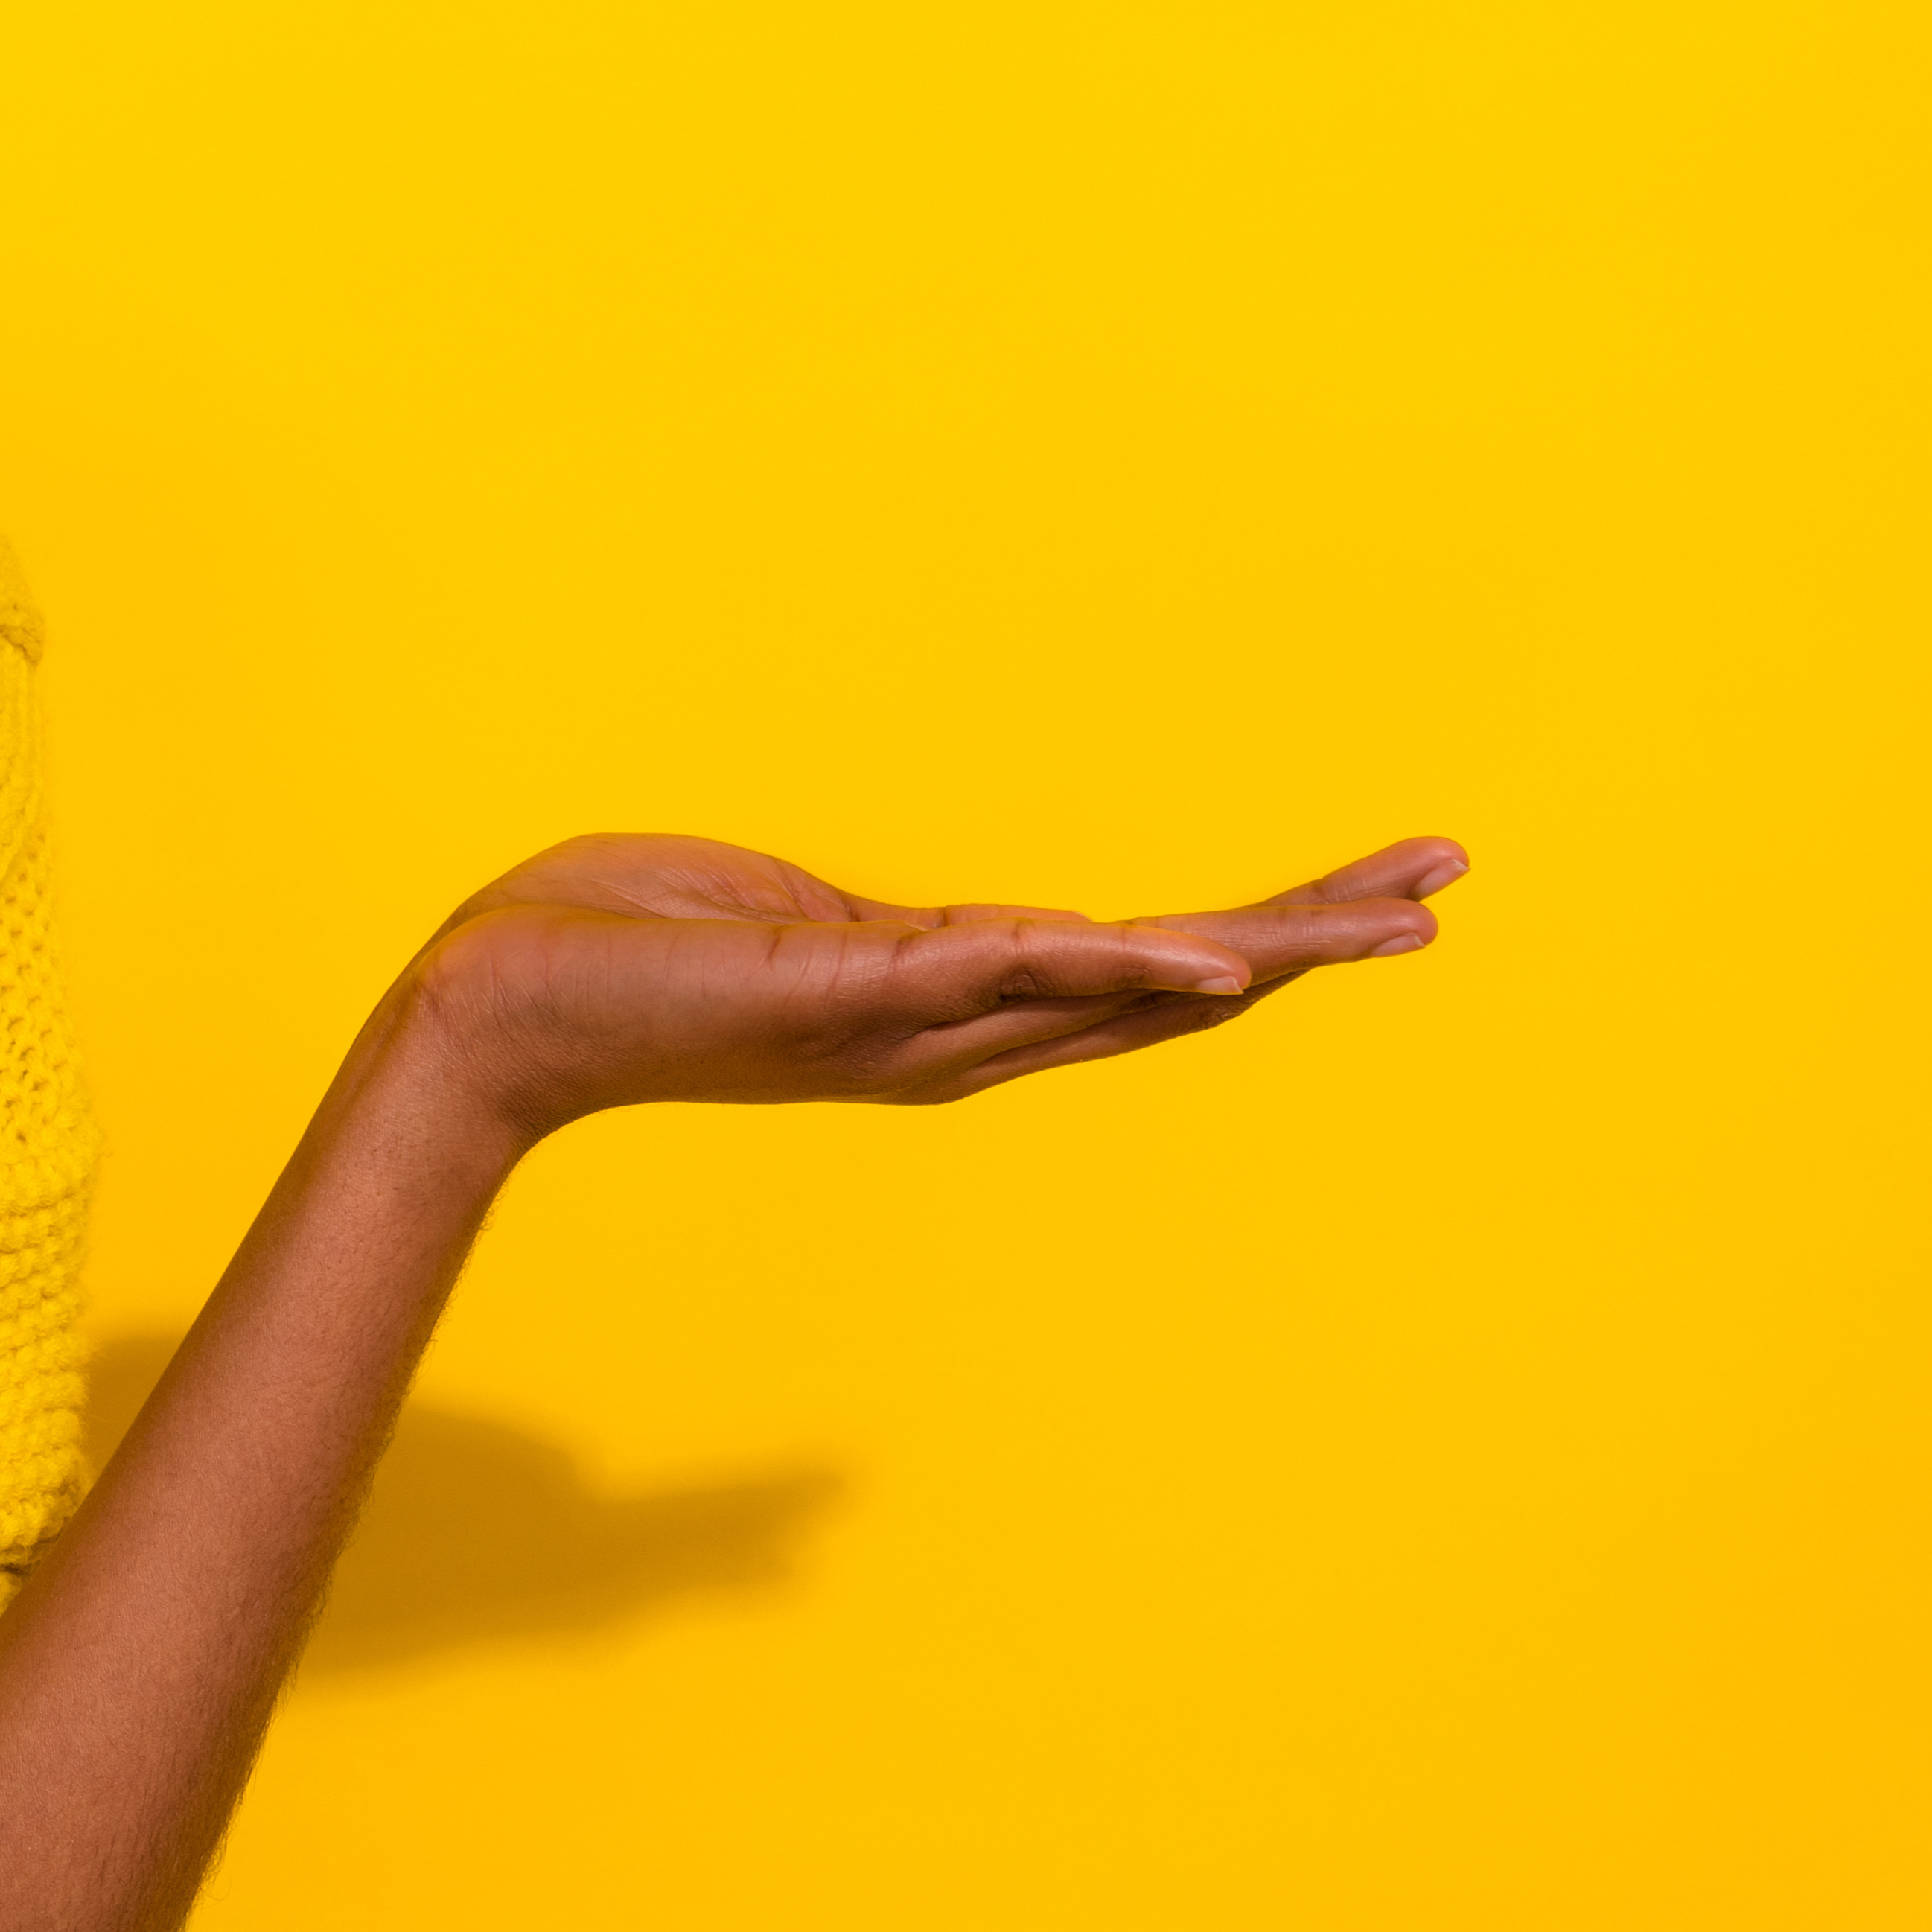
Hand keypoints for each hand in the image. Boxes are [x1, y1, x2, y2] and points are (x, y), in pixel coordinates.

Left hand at [386, 829, 1465, 1144]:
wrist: (488, 1001)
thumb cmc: (605, 950)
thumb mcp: (774, 930)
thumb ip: (875, 943)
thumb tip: (934, 939)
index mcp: (932, 1005)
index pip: (1127, 977)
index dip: (1251, 946)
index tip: (1366, 907)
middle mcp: (943, 1033)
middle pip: (1170, 992)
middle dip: (1310, 943)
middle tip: (1442, 898)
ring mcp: (906, 1018)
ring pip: (1122, 985)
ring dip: (1261, 948)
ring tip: (1389, 916)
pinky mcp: (852, 989)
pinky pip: (1008, 971)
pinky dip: (1117, 964)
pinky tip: (1214, 959)